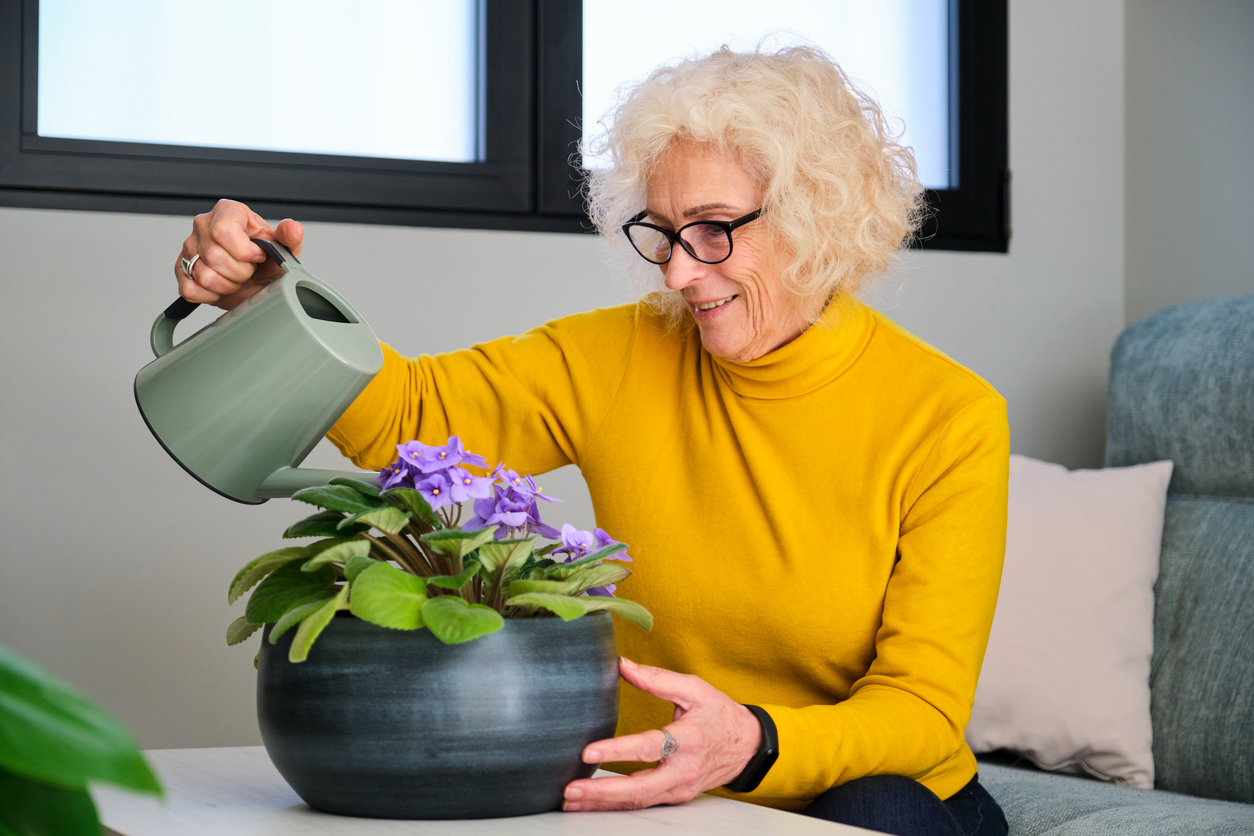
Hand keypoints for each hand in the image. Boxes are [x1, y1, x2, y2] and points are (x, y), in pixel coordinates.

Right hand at [175, 199, 304, 309]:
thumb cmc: (267, 262)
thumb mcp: (285, 250)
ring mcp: (189, 247)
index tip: (257, 257)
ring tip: (236, 278)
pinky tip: (222, 287)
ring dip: (227, 284)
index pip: (223, 229)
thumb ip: (290, 237)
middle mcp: (204, 224)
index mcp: (228, 211)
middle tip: (248, 270)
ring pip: (203, 275)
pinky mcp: (181, 269)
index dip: (244, 251)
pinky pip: (191, 289)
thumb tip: (292, 228)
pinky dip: (210, 295)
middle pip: (214, 255)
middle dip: (240, 272)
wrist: (256, 282)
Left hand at [562, 658, 761, 810]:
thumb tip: (621, 664)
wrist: (747, 746)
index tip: (588, 753)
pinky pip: (642, 803)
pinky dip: (615, 805)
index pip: (648, 747)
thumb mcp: (694, 688)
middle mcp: (683, 769)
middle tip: (571, 791)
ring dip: (603, 803)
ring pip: (638, 801)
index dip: (617, 751)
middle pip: (639, 788)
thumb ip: (656, 678)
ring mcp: (679, 787)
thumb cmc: (719, 714)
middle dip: (602, 792)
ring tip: (572, 801)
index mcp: (688, 739)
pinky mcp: (675, 796)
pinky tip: (593, 803)